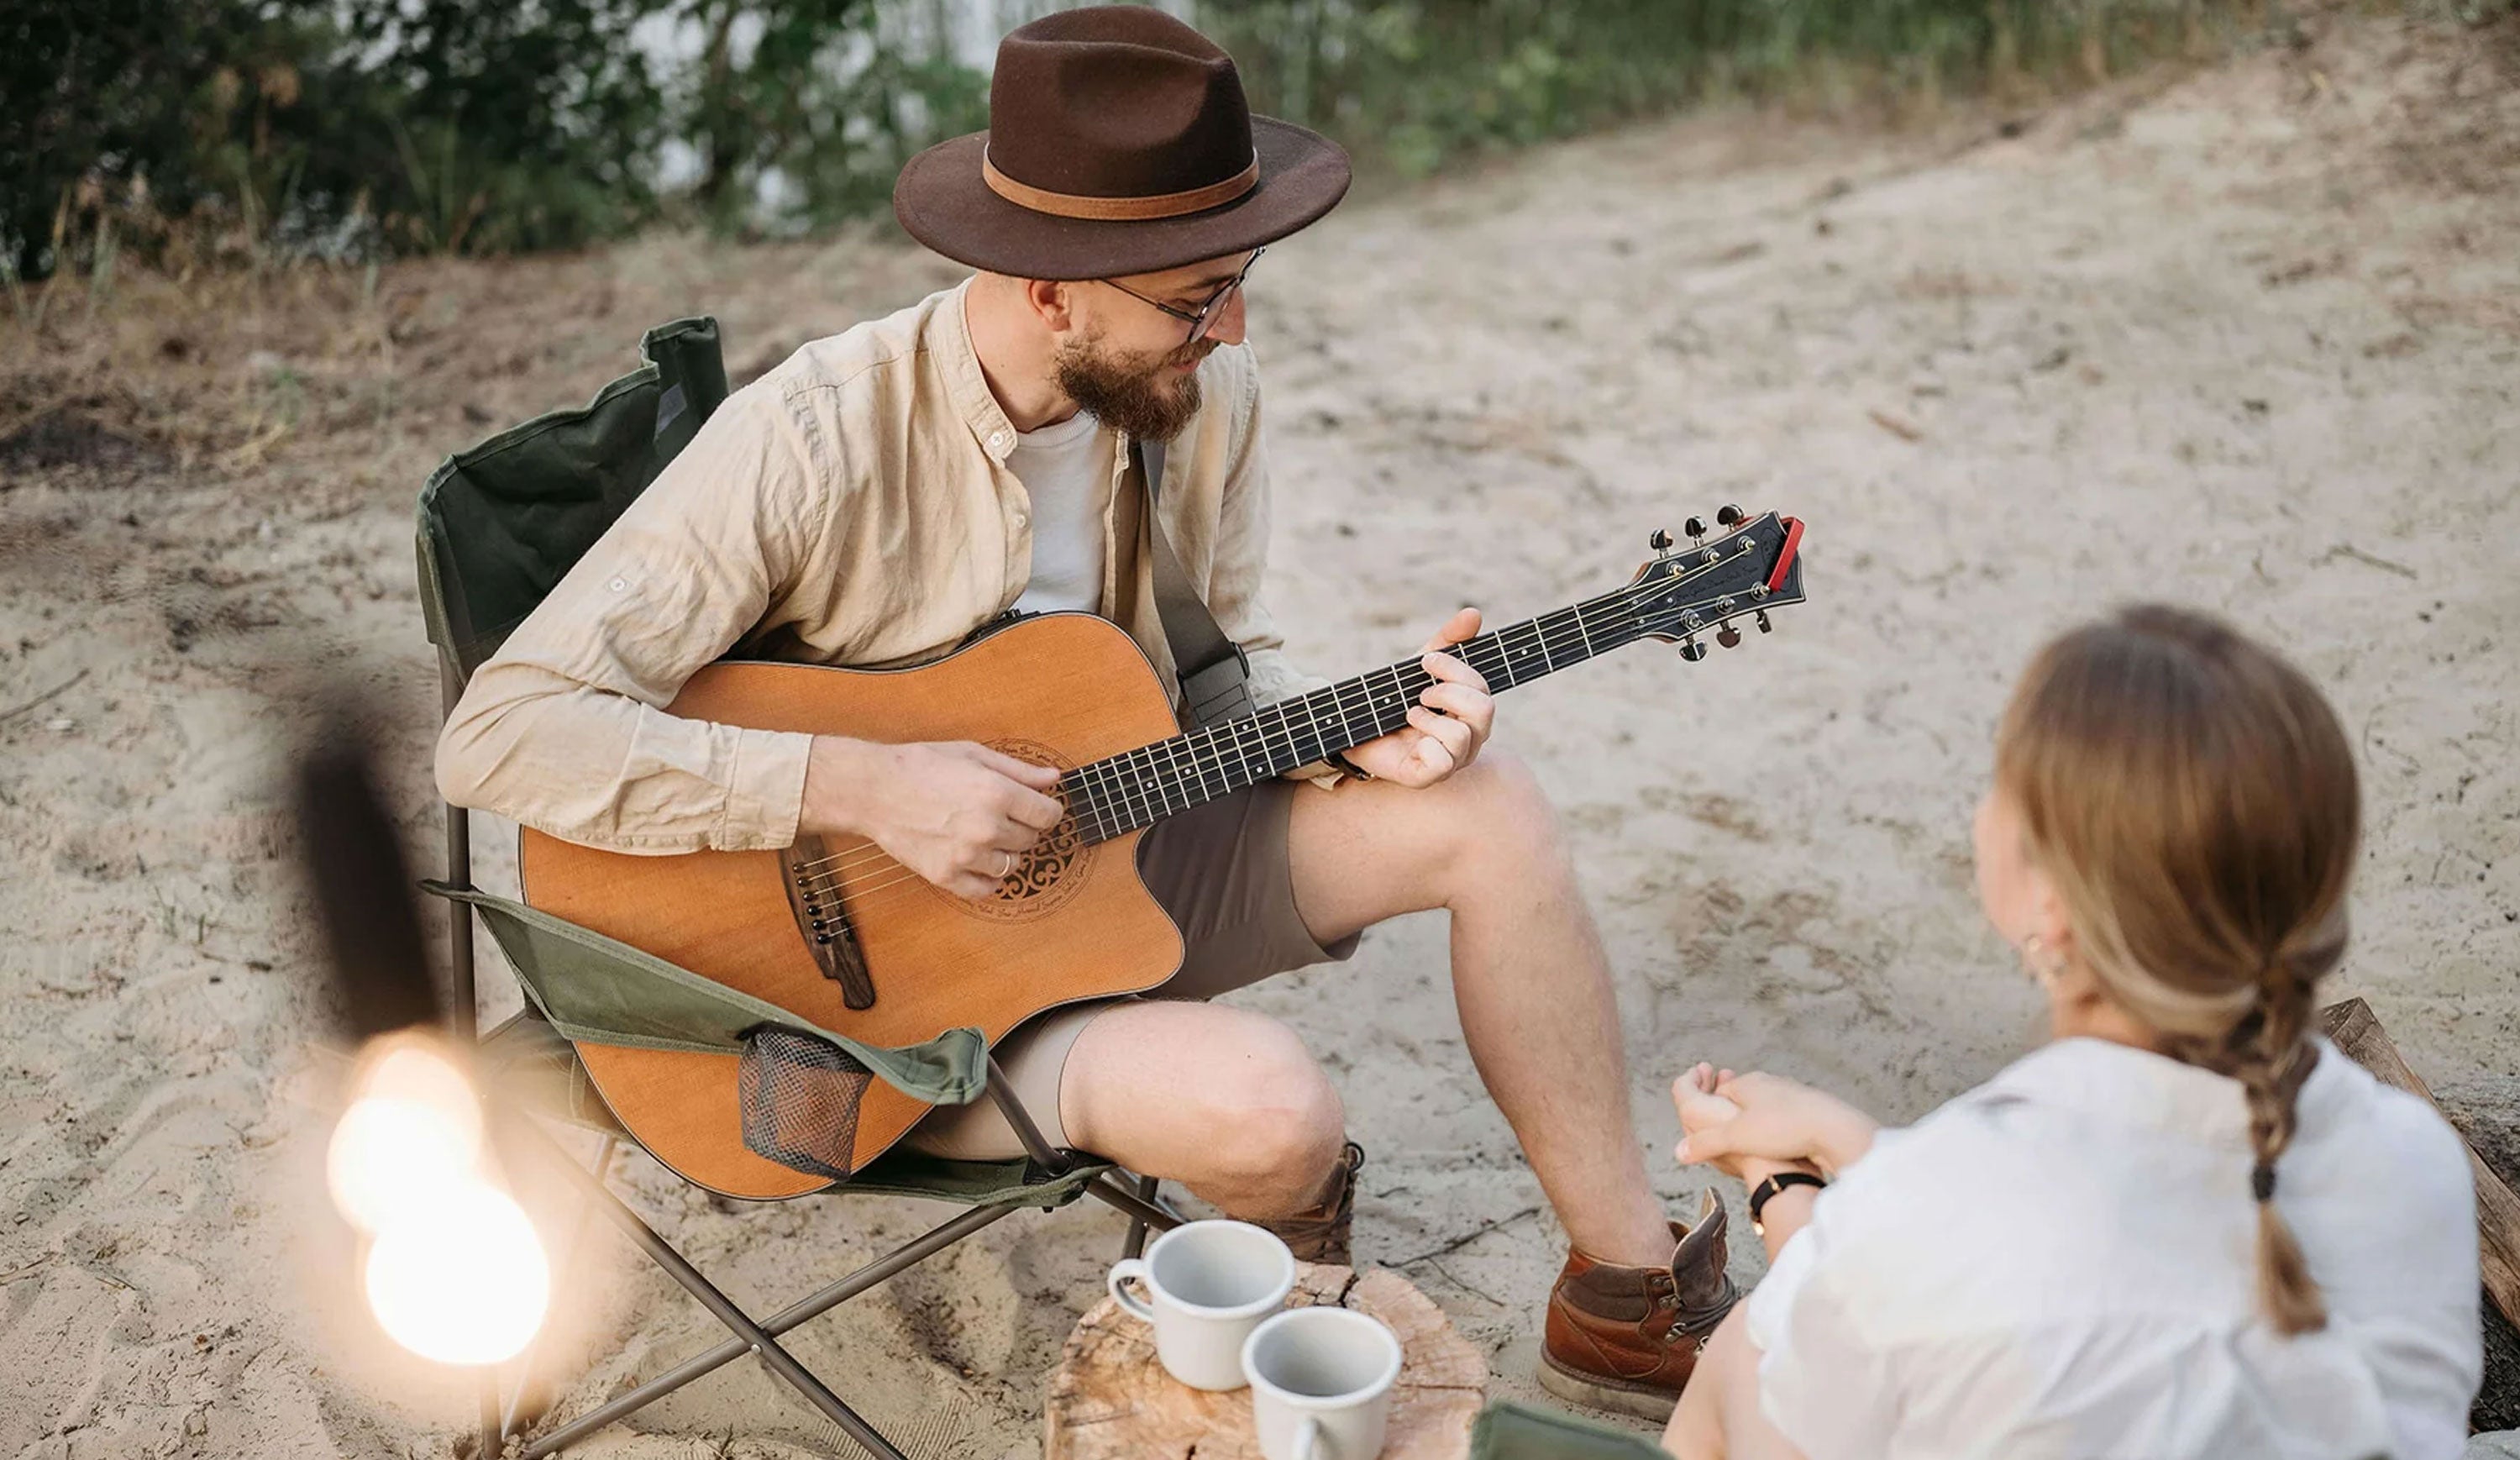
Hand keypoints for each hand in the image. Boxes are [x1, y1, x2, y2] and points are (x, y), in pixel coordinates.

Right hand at [802, 737, 1065, 899]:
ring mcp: (966, 855)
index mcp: (997, 793)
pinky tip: (976, 860)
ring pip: (1012, 865)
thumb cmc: (922, 765)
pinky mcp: (945, 876)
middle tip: (997, 814)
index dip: (1044, 809)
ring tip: (982, 834)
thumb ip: (1019, 770)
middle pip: (1032, 839)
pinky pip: (986, 889)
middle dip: (1022, 827)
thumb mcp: (974, 755)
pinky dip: (987, 878)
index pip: (1049, 815)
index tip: (1033, 807)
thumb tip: (1054, 778)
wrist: (874, 789)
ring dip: (1005, 852)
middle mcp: (986, 828)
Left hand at [1340, 608, 1494, 787]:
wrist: (1353, 726)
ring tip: (1410, 714)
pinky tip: (1409, 740)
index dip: (1455, 670)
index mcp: (1472, 713)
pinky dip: (1424, 745)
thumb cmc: (1393, 699)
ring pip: (1461, 736)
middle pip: (1484, 710)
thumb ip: (1448, 642)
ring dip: (1429, 718)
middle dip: (1448, 693)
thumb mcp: (1419, 666)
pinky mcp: (1428, 777)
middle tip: (1421, 692)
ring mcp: (1452, 761)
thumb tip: (1473, 613)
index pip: (1482, 689)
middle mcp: (1470, 739)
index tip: (1425, 661)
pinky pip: (1441, 762)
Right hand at [1671, 1068, 1879, 1178]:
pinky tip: (1782, 1149)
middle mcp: (1769, 1084)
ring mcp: (1792, 1095)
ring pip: (1765, 1110)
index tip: (1709, 1128)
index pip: (1719, 1092)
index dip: (1711, 1110)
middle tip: (1731, 1141)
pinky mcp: (1810, 1110)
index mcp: (1748, 1083)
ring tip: (1757, 1148)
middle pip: (1742, 1100)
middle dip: (1733, 1118)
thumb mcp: (1736, 1137)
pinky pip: (1786, 1120)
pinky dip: (1778, 1132)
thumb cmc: (1783, 1128)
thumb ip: (1705, 1143)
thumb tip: (1679, 1151)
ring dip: (1758, 1126)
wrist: (1833, 1129)